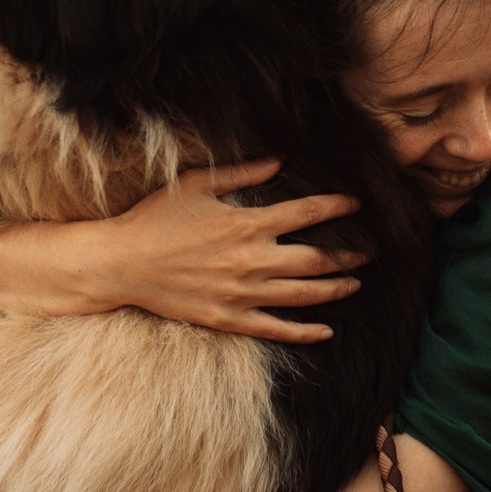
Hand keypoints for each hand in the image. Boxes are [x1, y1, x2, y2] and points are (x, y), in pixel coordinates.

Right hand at [94, 159, 367, 343]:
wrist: (121, 265)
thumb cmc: (155, 219)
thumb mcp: (195, 184)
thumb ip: (241, 172)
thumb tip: (279, 160)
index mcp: (246, 224)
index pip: (306, 214)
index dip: (336, 207)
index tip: (355, 204)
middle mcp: (251, 261)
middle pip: (317, 260)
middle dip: (348, 254)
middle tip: (369, 251)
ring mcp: (241, 294)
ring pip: (303, 295)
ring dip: (335, 289)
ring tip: (355, 283)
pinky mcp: (228, 319)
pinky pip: (276, 329)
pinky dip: (304, 332)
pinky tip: (325, 330)